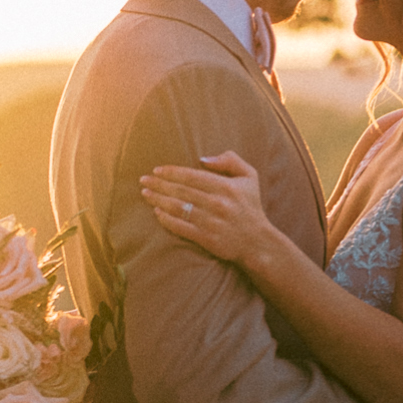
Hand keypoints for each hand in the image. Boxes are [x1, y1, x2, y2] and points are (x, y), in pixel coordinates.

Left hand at [140, 151, 274, 266]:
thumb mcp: (250, 177)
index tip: (157, 170)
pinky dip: (167, 220)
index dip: (171, 172)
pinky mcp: (207, 239)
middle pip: (181, 191)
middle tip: (143, 180)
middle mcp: (217, 204)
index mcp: (226, 187)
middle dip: (159, 184)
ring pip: (178, 208)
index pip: (192, 176)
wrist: (258, 242)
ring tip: (145, 194)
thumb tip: (203, 159)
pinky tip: (156, 213)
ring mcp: (211, 222)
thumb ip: (230, 160)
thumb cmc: (251, 207)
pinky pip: (181, 227)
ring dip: (158, 200)